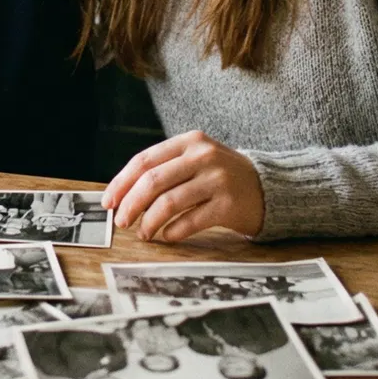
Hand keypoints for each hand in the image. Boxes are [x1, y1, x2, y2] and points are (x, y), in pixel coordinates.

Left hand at [103, 131, 263, 242]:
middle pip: (152, 181)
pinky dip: (173, 232)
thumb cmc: (222, 176)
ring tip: (143, 233)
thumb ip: (165, 169)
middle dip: (130, 204)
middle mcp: (203, 156)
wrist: (269, 188)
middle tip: (121, 222)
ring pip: (168, 202)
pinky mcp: (228, 205)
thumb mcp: (196, 159)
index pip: (144, 160)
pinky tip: (167, 236)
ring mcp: (217, 180)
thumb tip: (122, 196)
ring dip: (149, 222)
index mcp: (189, 142)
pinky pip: (190, 221)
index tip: (108, 203)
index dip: (121, 183)